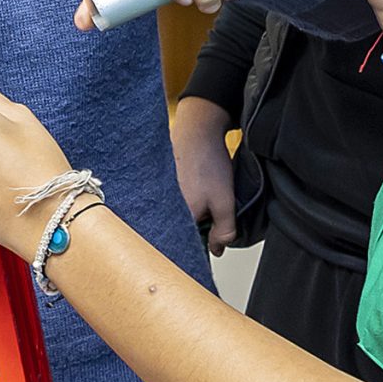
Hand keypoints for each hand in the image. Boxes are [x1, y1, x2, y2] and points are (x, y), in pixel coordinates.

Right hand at [171, 97, 238, 252]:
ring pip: (173, 220)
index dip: (197, 250)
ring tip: (199, 202)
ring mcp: (157, 199)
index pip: (182, 248)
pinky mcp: (158, 189)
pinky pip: (168, 207)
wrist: (197, 132)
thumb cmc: (208, 162)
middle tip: (207, 222)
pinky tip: (192, 193)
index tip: (207, 247)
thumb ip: (224, 231)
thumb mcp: (225, 202)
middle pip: (176, 234)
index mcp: (176, 218)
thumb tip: (217, 250)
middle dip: (192, 234)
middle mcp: (160, 211)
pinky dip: (179, 206)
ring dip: (186, 218)